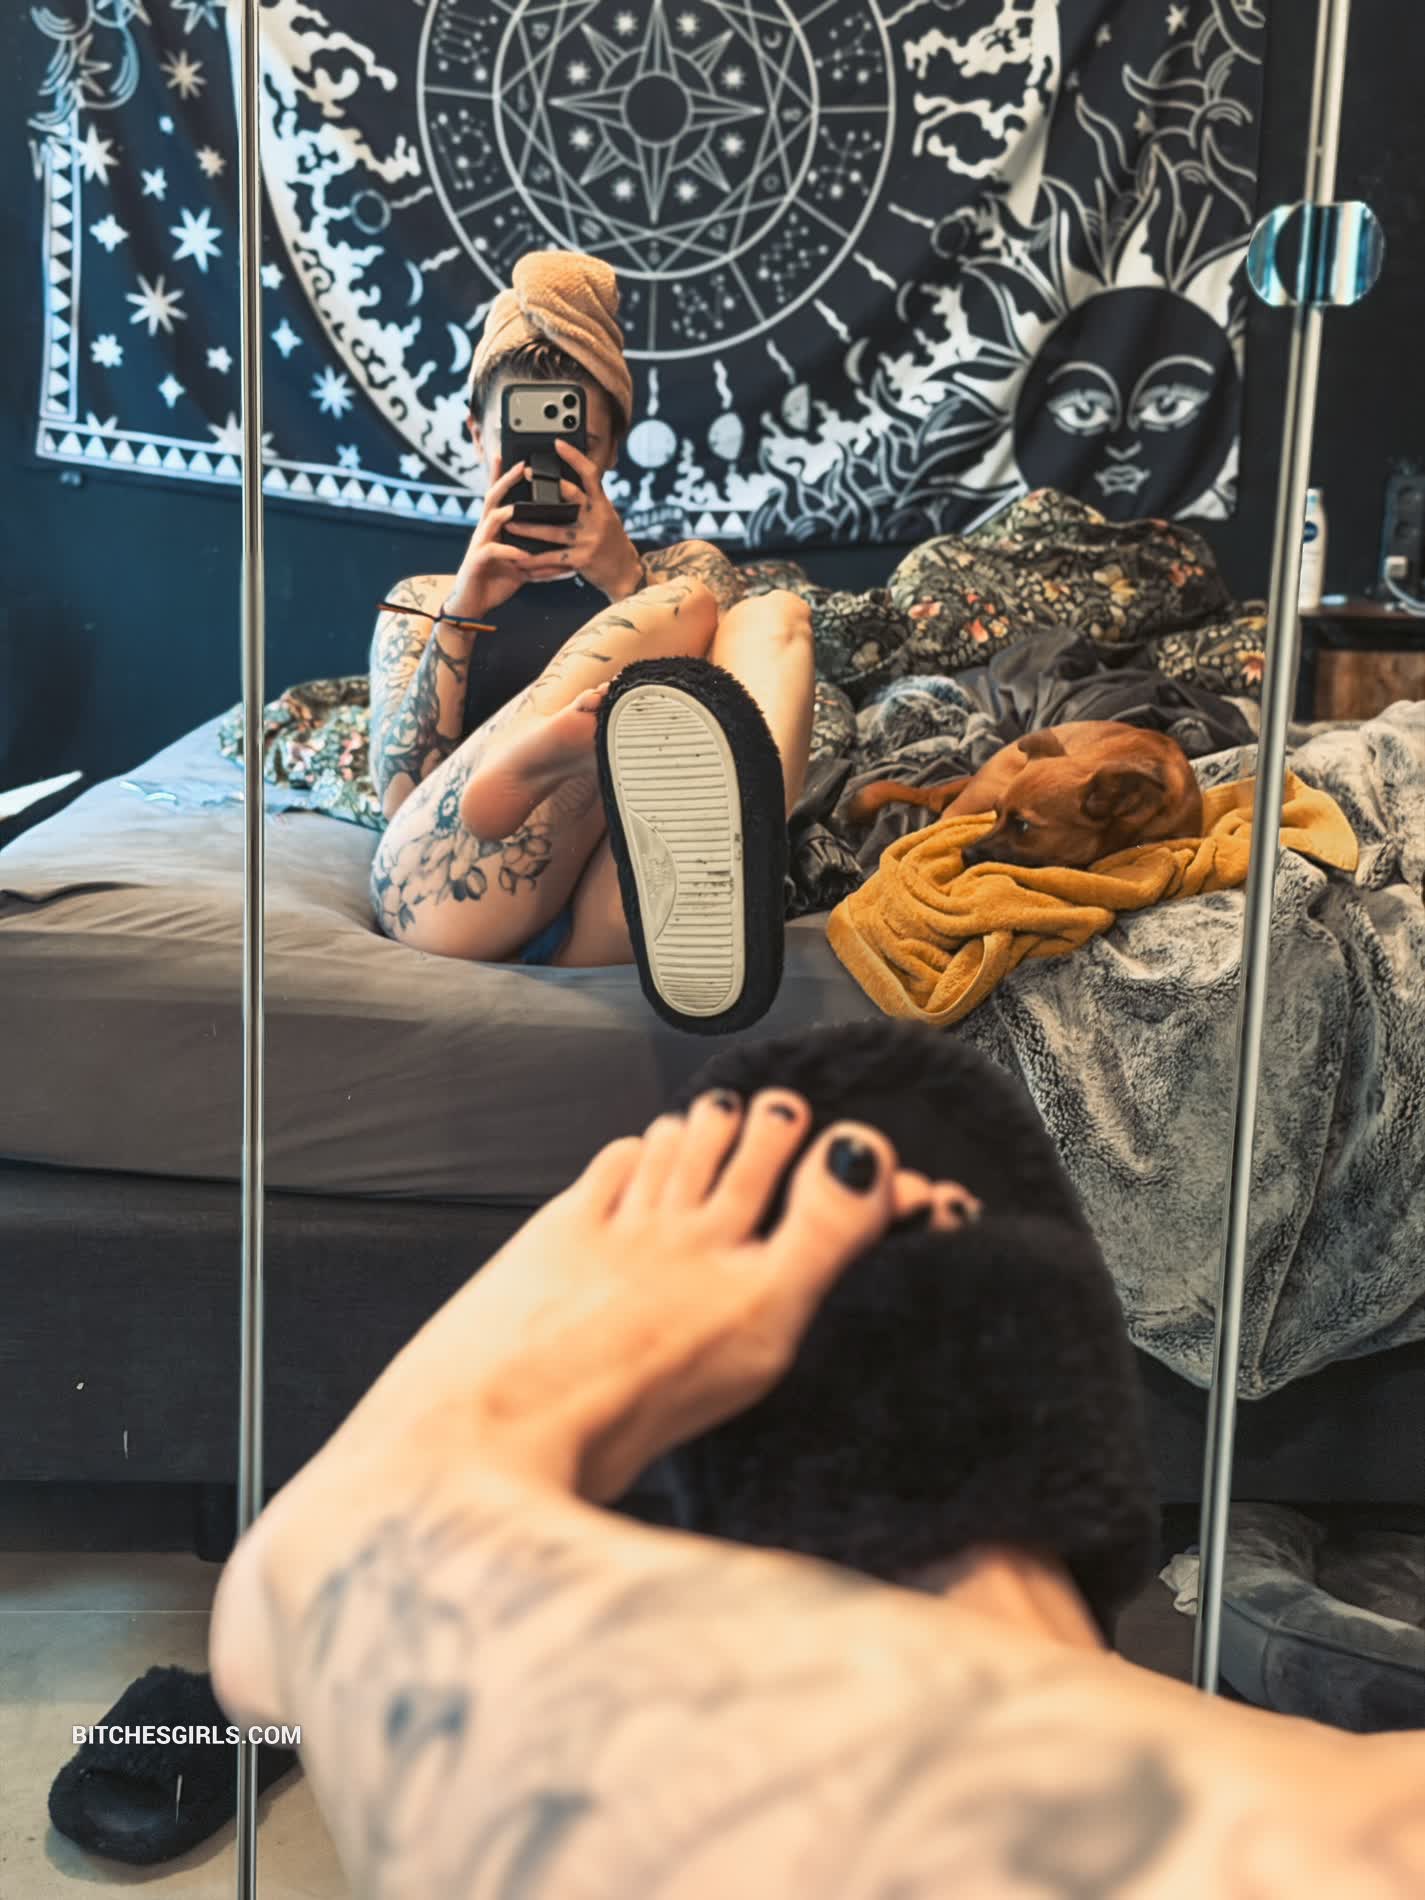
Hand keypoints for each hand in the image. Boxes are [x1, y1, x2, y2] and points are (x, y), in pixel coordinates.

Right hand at [444, 453, 544, 618]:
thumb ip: (538, 558)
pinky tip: (522, 553)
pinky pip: (494, 551)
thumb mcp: (520, 567)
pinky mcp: (477, 560)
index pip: (500, 497)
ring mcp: (480, 543)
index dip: (505, 476)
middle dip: (506, 480)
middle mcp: (486, 531)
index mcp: (496, 529)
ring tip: (521, 506)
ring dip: (508, 512)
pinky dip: (510, 551)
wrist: (472, 606)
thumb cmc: (496, 583)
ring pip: (491, 518)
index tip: (518, 458)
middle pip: (494, 497)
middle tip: (522, 466)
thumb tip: (565, 560)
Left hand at [511, 436, 642, 598]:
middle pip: (570, 496)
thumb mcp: (606, 517)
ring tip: (508, 522)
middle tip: (524, 473)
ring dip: (528, 528)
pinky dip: (535, 560)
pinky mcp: (582, 560)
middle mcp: (597, 519)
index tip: (558, 443)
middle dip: (546, 484)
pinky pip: (553, 559)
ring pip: (553, 531)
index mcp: (602, 505)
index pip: (590, 475)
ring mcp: (589, 539)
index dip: (575, 457)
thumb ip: (589, 503)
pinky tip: (520, 559)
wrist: (624, 573)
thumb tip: (566, 485)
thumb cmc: (611, 543)